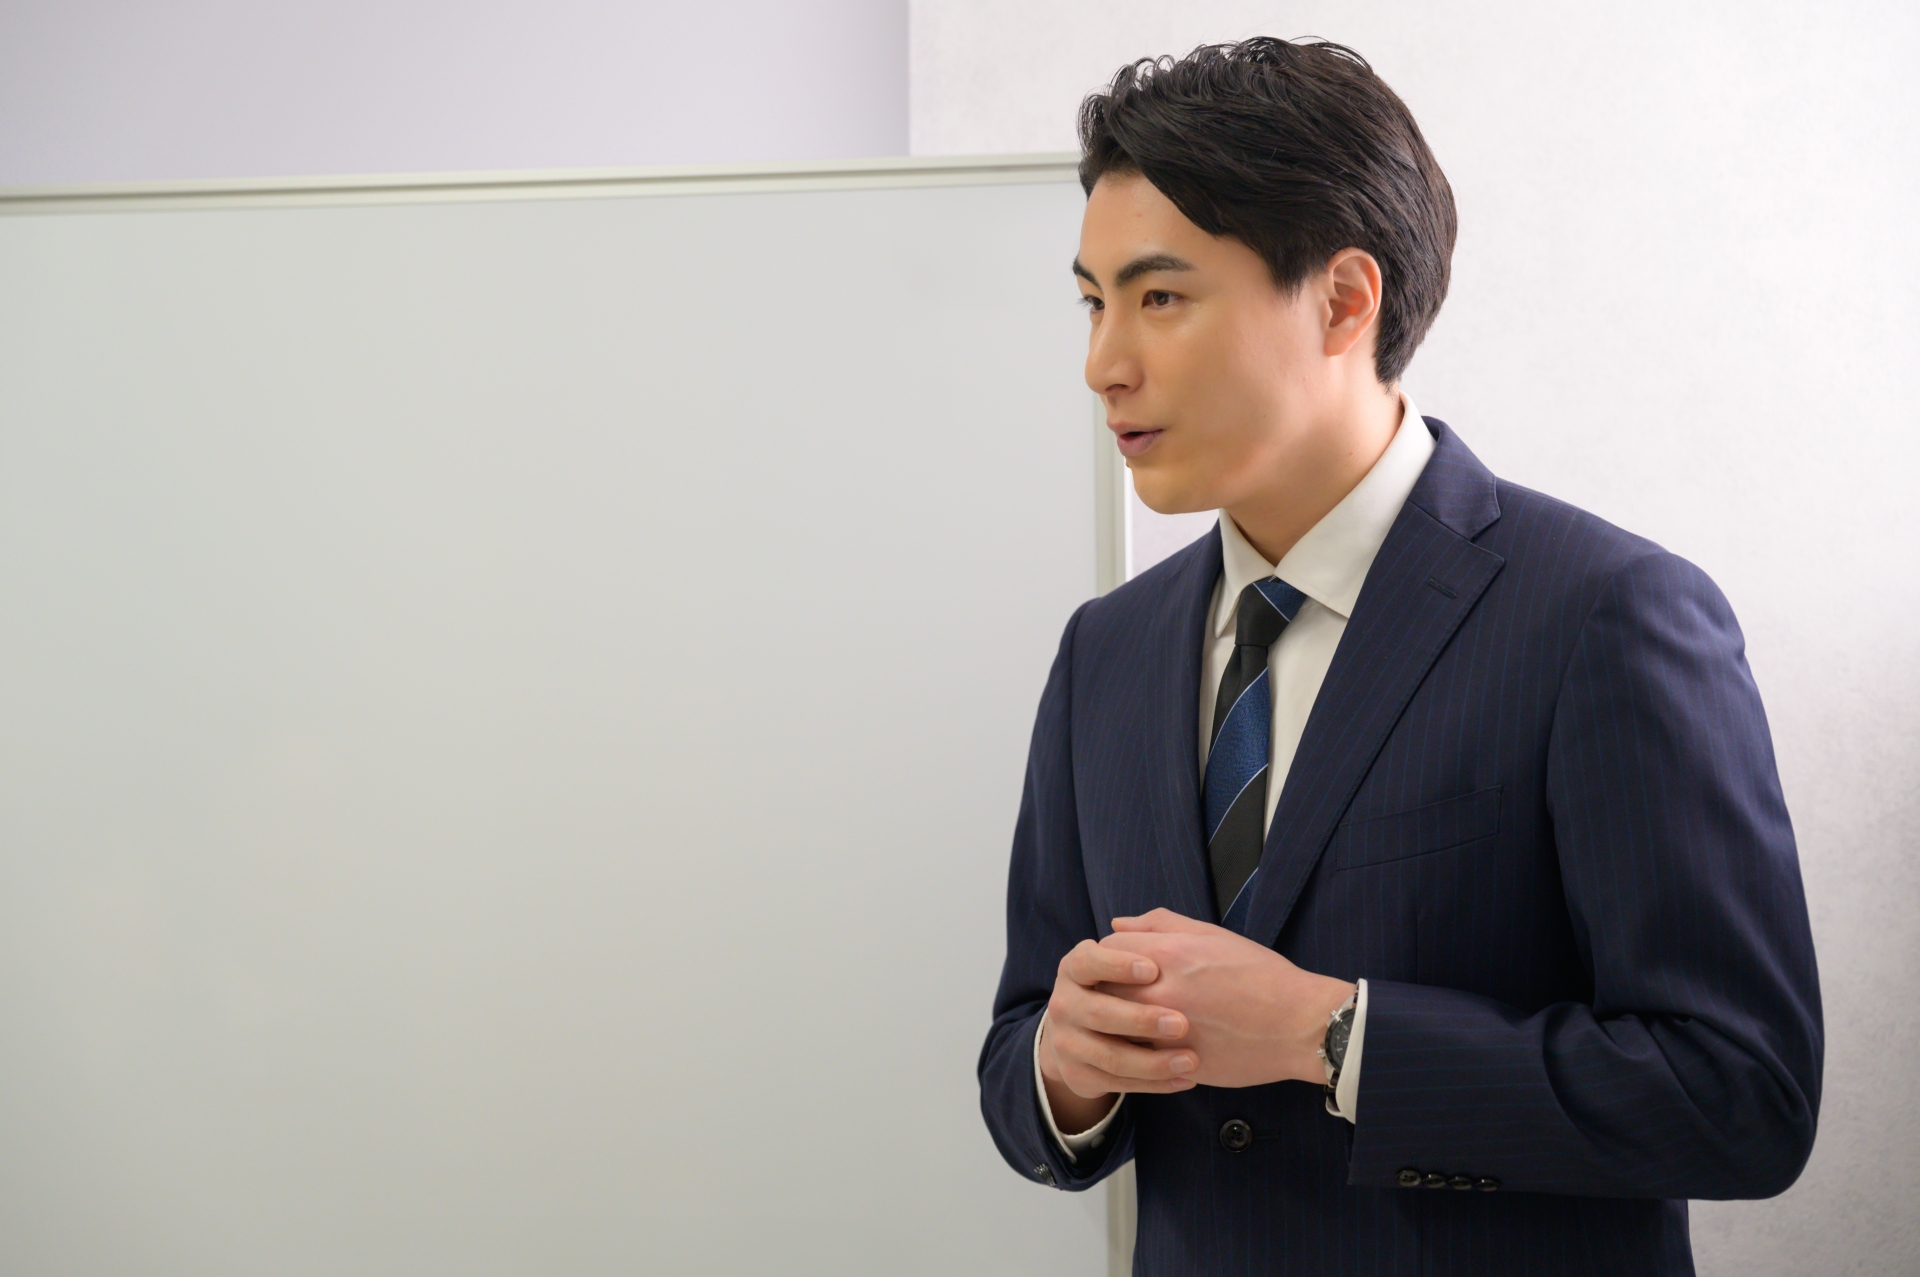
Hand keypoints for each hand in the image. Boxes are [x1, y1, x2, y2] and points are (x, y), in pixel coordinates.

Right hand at [1038, 938, 1198, 1133]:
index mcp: (1074, 968)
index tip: (1152, 969)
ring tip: (1191, 1060)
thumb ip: (1140, 935)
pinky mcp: (1078, 1075)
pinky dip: (1154, 1084)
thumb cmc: (1118, 986)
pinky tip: (1185, 1079)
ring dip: (1153, 1061)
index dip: (1117, 964)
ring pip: (1110, 1056)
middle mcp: (1063, 1004)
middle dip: (1141, 1019)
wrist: (1083, 1035)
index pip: (1088, 961)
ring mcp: (1067, 1042)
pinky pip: (1118, 1083)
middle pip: (1098, 1012)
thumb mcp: (1127, 956)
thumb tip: (1123, 923)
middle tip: (1181, 1023)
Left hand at [1100, 908, 1353, 1089]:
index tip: (1118, 968)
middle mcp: (1160, 990)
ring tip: (1131, 1024)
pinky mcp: (1175, 1063)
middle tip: (1120, 997)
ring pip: (1113, 1028)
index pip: (1106, 951)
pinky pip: (1135, 1059)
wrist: (1299, 1024)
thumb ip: (1161, 924)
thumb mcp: (1212, 935)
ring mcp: (1165, 1031)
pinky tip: (1147, 1048)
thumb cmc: (1260, 975)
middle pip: (1101, 989)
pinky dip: (1134, 1052)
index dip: (1107, 959)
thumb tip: (1119, 924)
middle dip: (1105, 991)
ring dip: (1115, 1024)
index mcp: (1168, 953)